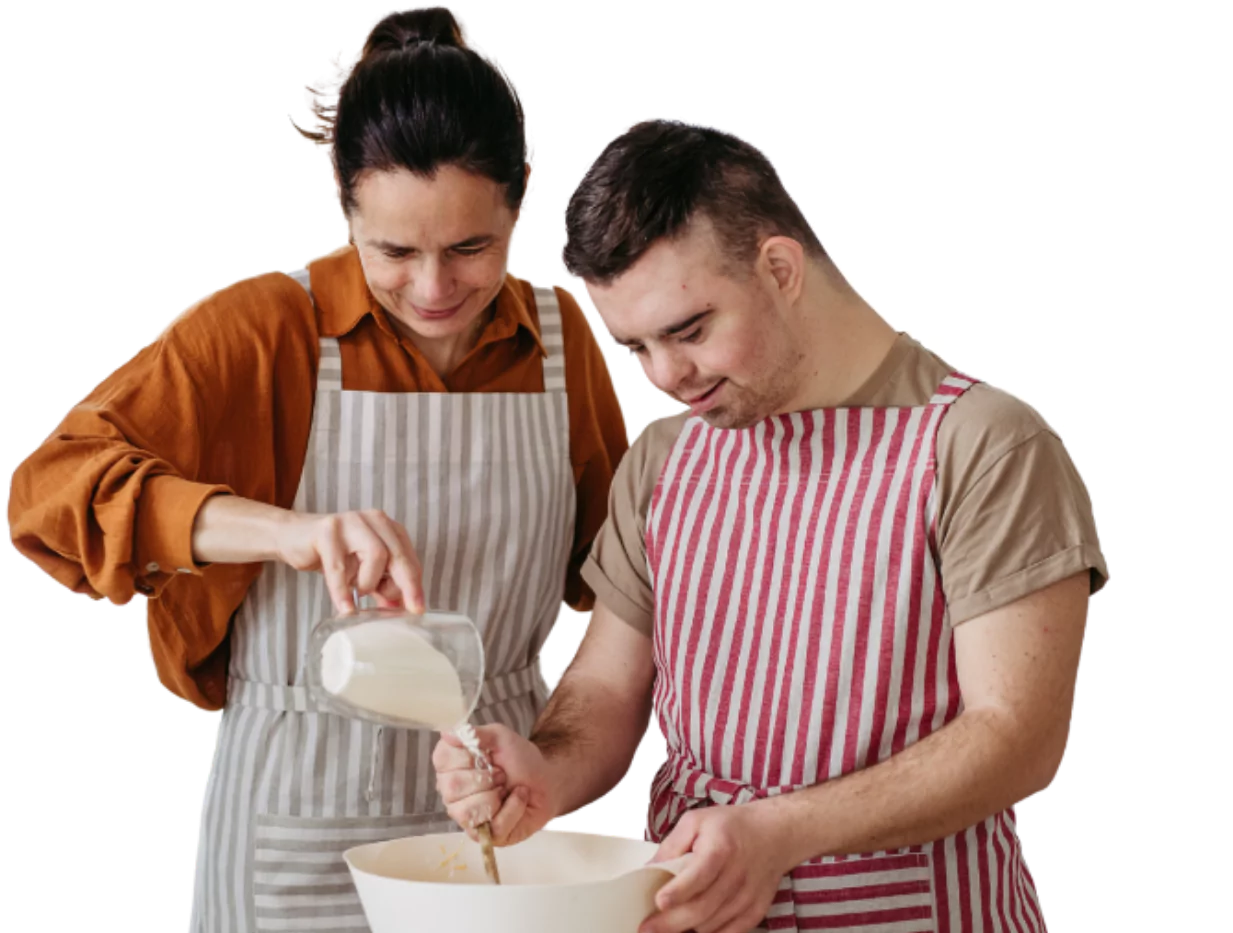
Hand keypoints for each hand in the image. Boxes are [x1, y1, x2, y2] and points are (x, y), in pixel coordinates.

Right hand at [273, 509, 424, 614]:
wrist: (293, 537)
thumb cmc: (333, 554)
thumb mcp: (363, 571)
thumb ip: (383, 585)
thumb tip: (401, 609)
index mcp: (387, 527)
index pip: (409, 557)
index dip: (414, 584)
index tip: (417, 608)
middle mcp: (373, 520)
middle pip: (397, 554)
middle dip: (404, 586)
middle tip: (402, 610)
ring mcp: (350, 522)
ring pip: (375, 555)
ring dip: (368, 582)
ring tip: (358, 591)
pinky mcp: (327, 531)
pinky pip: (339, 566)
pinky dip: (343, 591)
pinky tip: (346, 608)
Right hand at [433, 724, 560, 846]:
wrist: (547, 782)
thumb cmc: (521, 760)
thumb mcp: (500, 737)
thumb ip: (475, 734)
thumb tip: (447, 733)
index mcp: (451, 767)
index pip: (441, 761)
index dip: (466, 756)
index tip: (486, 754)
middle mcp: (452, 794)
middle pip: (451, 787)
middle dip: (485, 777)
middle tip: (501, 773)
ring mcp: (467, 818)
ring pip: (466, 812)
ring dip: (495, 795)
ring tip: (506, 788)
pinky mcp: (486, 836)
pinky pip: (493, 825)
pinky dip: (514, 808)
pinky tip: (517, 799)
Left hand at [639, 804, 792, 932]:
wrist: (774, 833)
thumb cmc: (730, 826)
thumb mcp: (696, 821)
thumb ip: (671, 846)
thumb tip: (647, 871)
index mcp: (721, 848)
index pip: (700, 874)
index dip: (679, 891)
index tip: (659, 902)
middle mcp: (737, 874)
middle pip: (703, 907)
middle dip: (672, 923)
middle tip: (647, 928)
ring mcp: (749, 895)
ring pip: (713, 924)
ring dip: (688, 929)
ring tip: (668, 926)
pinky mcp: (757, 910)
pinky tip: (694, 928)